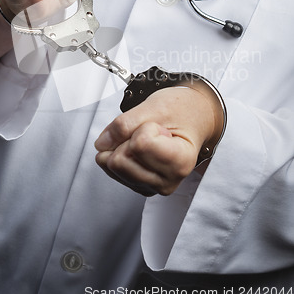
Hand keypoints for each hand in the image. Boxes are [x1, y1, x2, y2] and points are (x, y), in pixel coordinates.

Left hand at [95, 87, 217, 196]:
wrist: (191, 117)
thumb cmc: (180, 110)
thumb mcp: (155, 106)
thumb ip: (125, 123)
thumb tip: (102, 143)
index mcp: (180, 161)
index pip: (139, 145)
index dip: (143, 127)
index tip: (160, 126)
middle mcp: (168, 180)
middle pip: (120, 160)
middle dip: (127, 138)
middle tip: (150, 131)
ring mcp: (154, 186)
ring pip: (113, 167)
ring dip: (122, 146)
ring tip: (146, 139)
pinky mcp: (141, 186)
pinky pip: (113, 171)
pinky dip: (120, 153)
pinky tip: (140, 148)